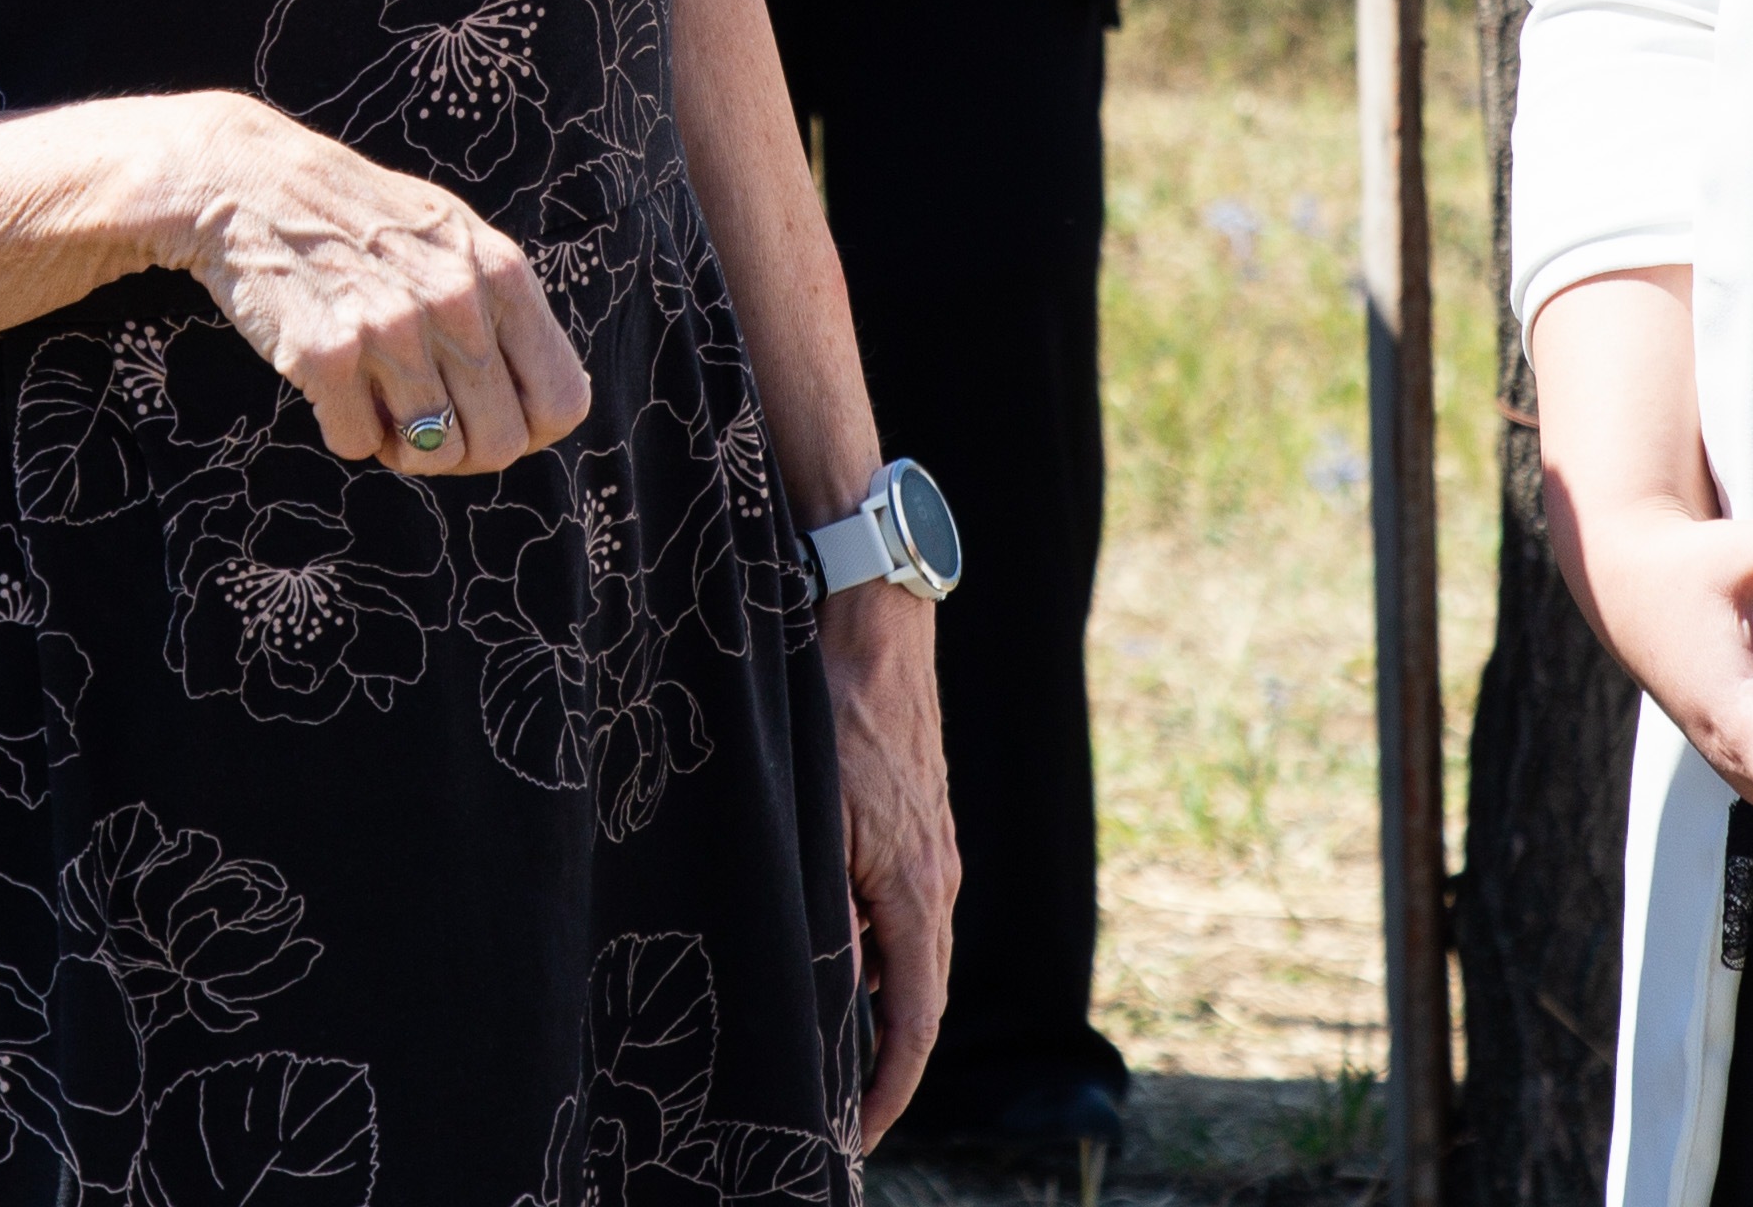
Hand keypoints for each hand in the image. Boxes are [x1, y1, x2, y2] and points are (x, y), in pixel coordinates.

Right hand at [153, 94, 589, 474]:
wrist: (252, 181)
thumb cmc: (364, 218)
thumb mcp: (456, 240)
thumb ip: (503, 309)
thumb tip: (551, 405)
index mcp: (501, 272)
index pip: (562, 401)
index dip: (531, 428)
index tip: (491, 417)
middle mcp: (456, 302)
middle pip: (501, 443)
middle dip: (465, 449)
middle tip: (426, 420)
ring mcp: (391, 330)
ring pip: (432, 453)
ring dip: (403, 444)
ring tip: (378, 397)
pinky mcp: (325, 355)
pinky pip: (357, 445)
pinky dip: (346, 429)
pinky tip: (333, 385)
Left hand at [823, 580, 957, 1146]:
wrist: (872, 613)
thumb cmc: (833, 709)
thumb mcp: (814, 820)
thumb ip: (822, 914)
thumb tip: (828, 998)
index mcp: (917, 889)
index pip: (916, 1019)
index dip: (888, 1089)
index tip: (859, 1138)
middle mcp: (938, 876)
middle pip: (922, 996)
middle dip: (888, 1065)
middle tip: (846, 1118)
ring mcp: (934, 846)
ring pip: (914, 952)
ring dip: (884, 1008)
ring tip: (837, 1055)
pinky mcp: (920, 819)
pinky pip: (908, 911)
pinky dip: (884, 955)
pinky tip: (843, 959)